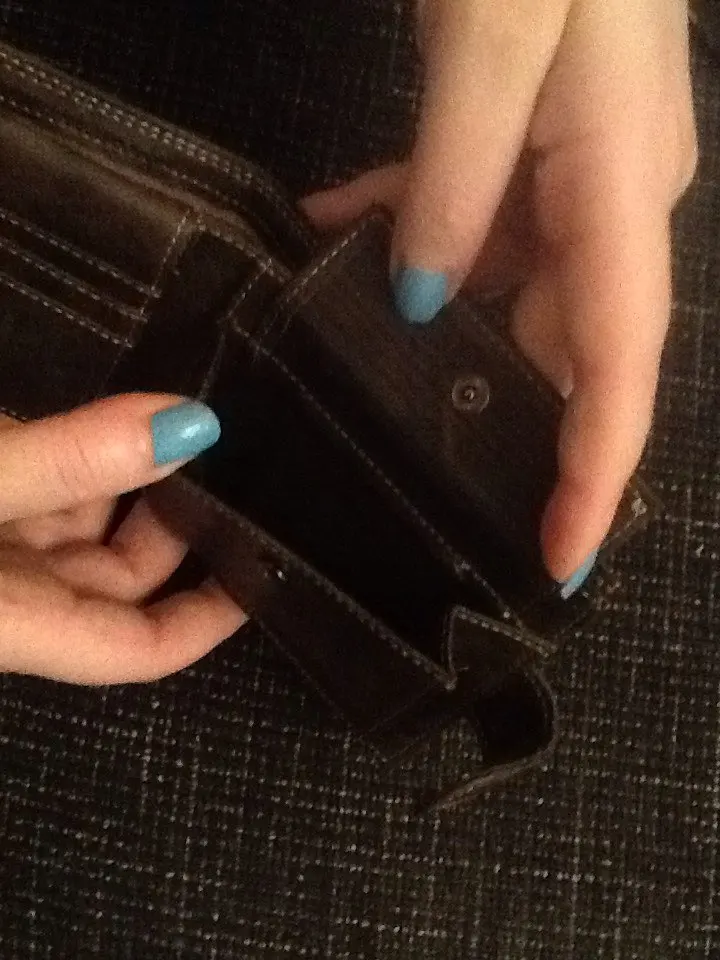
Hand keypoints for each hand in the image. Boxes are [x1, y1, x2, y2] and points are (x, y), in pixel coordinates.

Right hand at [0, 395, 244, 683]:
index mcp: (11, 628)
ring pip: (80, 527)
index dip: (211, 617)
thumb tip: (187, 426)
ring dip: (126, 472)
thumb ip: (69, 460)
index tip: (267, 564)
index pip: (139, 647)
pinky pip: (40, 493)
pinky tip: (110, 410)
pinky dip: (75, 453)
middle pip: (119, 577)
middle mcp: (6, 602)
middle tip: (217, 442)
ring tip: (177, 409)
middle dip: (171, 514)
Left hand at [304, 0, 696, 592]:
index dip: (594, 473)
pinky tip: (341, 236)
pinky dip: (414, 236)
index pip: (618, 366)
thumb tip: (416, 297)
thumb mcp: (496, 42)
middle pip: (567, 346)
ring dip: (436, 325)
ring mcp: (574, 170)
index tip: (561, 559)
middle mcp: (612, 198)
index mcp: (621, 189)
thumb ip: (453, 180)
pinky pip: (476, 219)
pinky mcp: (533, 143)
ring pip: (513, 289)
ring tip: (360, 359)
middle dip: (508, 420)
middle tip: (440, 481)